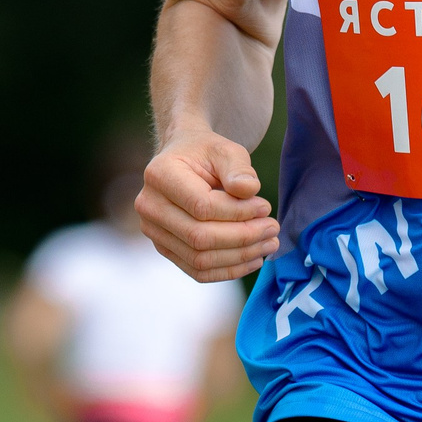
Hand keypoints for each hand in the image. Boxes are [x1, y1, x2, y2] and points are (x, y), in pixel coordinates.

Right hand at [137, 132, 279, 282]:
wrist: (184, 162)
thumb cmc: (206, 153)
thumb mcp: (226, 150)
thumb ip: (238, 168)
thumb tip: (249, 190)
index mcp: (160, 175)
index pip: (201, 206)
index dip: (238, 212)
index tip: (265, 207)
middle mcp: (149, 206)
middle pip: (199, 237)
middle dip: (242, 237)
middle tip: (272, 229)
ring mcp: (153, 231)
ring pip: (199, 259)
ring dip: (239, 257)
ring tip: (269, 245)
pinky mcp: (165, 248)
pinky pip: (197, 271)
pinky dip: (228, 270)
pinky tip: (253, 259)